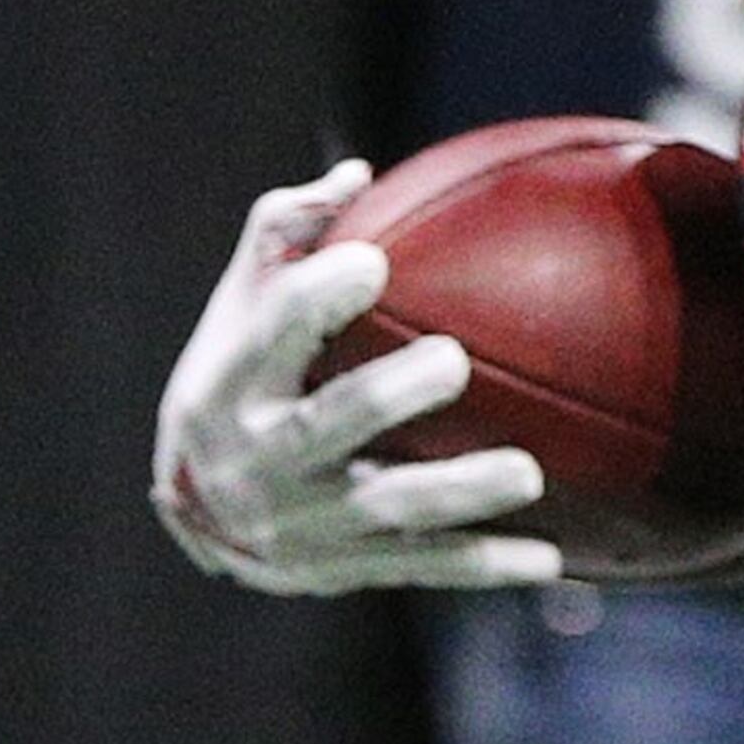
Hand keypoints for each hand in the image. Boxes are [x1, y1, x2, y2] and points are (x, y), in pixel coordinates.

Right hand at [150, 162, 556, 595]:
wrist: (196, 513)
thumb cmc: (238, 379)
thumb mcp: (238, 309)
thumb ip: (286, 234)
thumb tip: (359, 174)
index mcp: (230, 383)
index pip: (273, 332)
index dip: (320, 296)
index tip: (375, 263)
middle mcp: (259, 460)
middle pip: (326, 426)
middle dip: (389, 397)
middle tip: (453, 362)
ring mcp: (303, 524)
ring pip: (387, 507)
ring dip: (459, 492)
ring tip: (527, 473)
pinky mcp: (343, 568)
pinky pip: (420, 565)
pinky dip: (484, 565)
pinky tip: (547, 562)